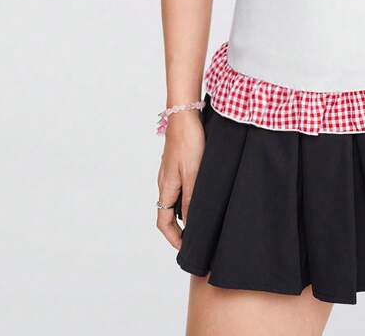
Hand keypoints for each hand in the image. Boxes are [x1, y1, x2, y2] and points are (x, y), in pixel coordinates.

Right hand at [156, 111, 205, 250]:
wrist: (185, 115)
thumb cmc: (189, 142)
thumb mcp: (194, 174)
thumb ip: (191, 200)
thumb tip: (189, 224)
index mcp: (166, 187)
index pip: (163, 223)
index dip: (174, 239)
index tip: (186, 249)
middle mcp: (164, 182)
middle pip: (167, 214)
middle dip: (179, 230)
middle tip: (196, 238)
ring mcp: (169, 172)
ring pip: (173, 201)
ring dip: (183, 214)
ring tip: (201, 220)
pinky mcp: (177, 163)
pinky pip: (179, 188)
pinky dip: (187, 198)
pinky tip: (200, 195)